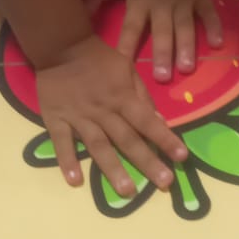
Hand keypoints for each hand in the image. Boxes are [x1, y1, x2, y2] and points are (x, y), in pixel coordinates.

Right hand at [37, 34, 187, 194]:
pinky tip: (74, 181)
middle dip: (147, 162)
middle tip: (164, 183)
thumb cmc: (99, 59)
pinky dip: (67, 161)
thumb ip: (141, 96)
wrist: (61, 46)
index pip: (148, 121)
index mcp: (123, 97)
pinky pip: (61, 142)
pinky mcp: (56, 119)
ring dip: (113, 169)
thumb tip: (159, 121)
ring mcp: (79, 117)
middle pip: (127, 139)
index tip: (182, 157)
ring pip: (98, 146)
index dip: (165, 139)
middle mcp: (103, 111)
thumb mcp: (127, 68)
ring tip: (126, 191)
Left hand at [87, 0, 222, 80]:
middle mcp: (162, 5)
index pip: (131, 28)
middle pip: (162, 33)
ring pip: (185, 27)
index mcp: (140, 1)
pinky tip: (218, 45)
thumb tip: (81, 16)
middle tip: (163, 77)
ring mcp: (183, 1)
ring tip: (187, 68)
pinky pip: (208, 13)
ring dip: (186, 48)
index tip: (123, 69)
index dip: (126, 47)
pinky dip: (215, 27)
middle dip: (162, 55)